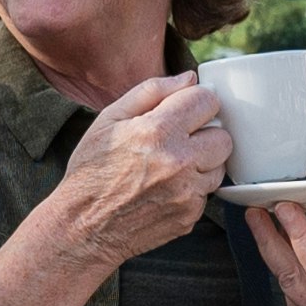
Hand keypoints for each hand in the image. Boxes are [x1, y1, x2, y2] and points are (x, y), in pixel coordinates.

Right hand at [24, 73, 233, 283]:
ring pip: (219, 167)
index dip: (198, 102)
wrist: (83, 226)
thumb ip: (151, 92)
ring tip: (170, 166)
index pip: (207, 101)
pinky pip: (205, 194)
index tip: (187, 110)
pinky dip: (191, 189)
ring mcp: (187, 193)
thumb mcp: (109, 119)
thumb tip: (189, 78)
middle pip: (223, 137)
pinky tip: (165, 189)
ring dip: (202, 163)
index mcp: (157, 131)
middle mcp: (178, 162)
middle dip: (206, 134)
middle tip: (181, 140)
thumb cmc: (91, 170)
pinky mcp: (190, 216)